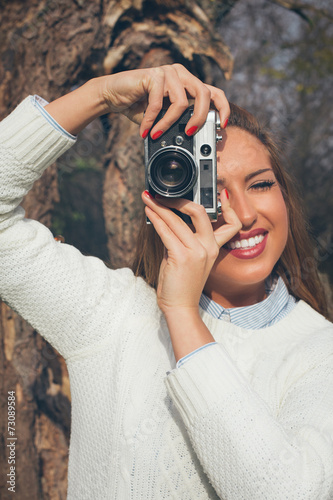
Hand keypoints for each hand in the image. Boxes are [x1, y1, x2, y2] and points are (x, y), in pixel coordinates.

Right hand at [101, 64, 229, 137]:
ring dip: (168, 123)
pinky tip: (145, 130)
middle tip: (190, 133)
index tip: (223, 125)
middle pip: (204, 93)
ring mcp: (168, 72)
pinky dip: (151, 120)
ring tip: (156, 134)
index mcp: (187, 83)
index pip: (214, 92)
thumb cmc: (138, 107)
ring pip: (181, 101)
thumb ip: (178, 122)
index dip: (223, 107)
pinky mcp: (154, 74)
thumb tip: (193, 138)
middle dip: (200, 118)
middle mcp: (181, 74)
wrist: (112, 96)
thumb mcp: (163, 118)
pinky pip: (159, 103)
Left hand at [142, 189, 241, 316]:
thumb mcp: (187, 258)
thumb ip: (182, 240)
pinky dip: (156, 219)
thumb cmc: (180, 285)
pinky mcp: (181, 257)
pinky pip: (166, 232)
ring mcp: (196, 252)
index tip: (219, 194)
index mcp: (214, 248)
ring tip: (148, 199)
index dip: (228, 207)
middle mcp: (208, 248)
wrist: (180, 307)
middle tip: (164, 195)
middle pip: (200, 212)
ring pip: (177, 220)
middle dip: (180, 200)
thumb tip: (167, 221)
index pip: (230, 224)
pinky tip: (149, 212)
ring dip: (160, 207)